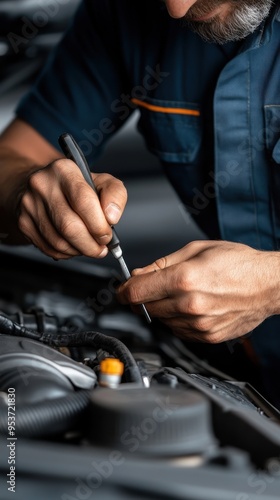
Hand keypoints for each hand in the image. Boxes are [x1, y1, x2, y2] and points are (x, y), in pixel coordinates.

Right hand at [17, 159, 126, 258]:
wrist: (42, 186)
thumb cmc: (75, 186)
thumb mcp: (101, 182)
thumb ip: (115, 194)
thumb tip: (112, 217)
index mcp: (64, 170)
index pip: (83, 201)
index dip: (98, 224)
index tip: (107, 235)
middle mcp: (43, 185)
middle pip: (69, 226)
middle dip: (90, 244)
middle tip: (101, 248)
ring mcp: (30, 205)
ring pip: (59, 242)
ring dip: (80, 250)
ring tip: (89, 246)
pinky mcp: (24, 223)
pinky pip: (49, 248)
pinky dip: (67, 253)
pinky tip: (74, 246)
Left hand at [117, 240, 279, 342]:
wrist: (269, 285)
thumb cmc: (239, 263)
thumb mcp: (196, 250)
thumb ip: (161, 264)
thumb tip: (138, 274)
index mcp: (184, 279)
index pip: (135, 293)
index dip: (122, 291)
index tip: (121, 290)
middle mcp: (189, 305)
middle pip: (145, 308)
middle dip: (143, 298)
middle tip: (152, 287)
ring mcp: (198, 324)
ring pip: (161, 321)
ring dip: (162, 308)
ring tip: (183, 293)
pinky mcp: (206, 337)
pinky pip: (178, 331)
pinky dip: (178, 319)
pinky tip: (192, 305)